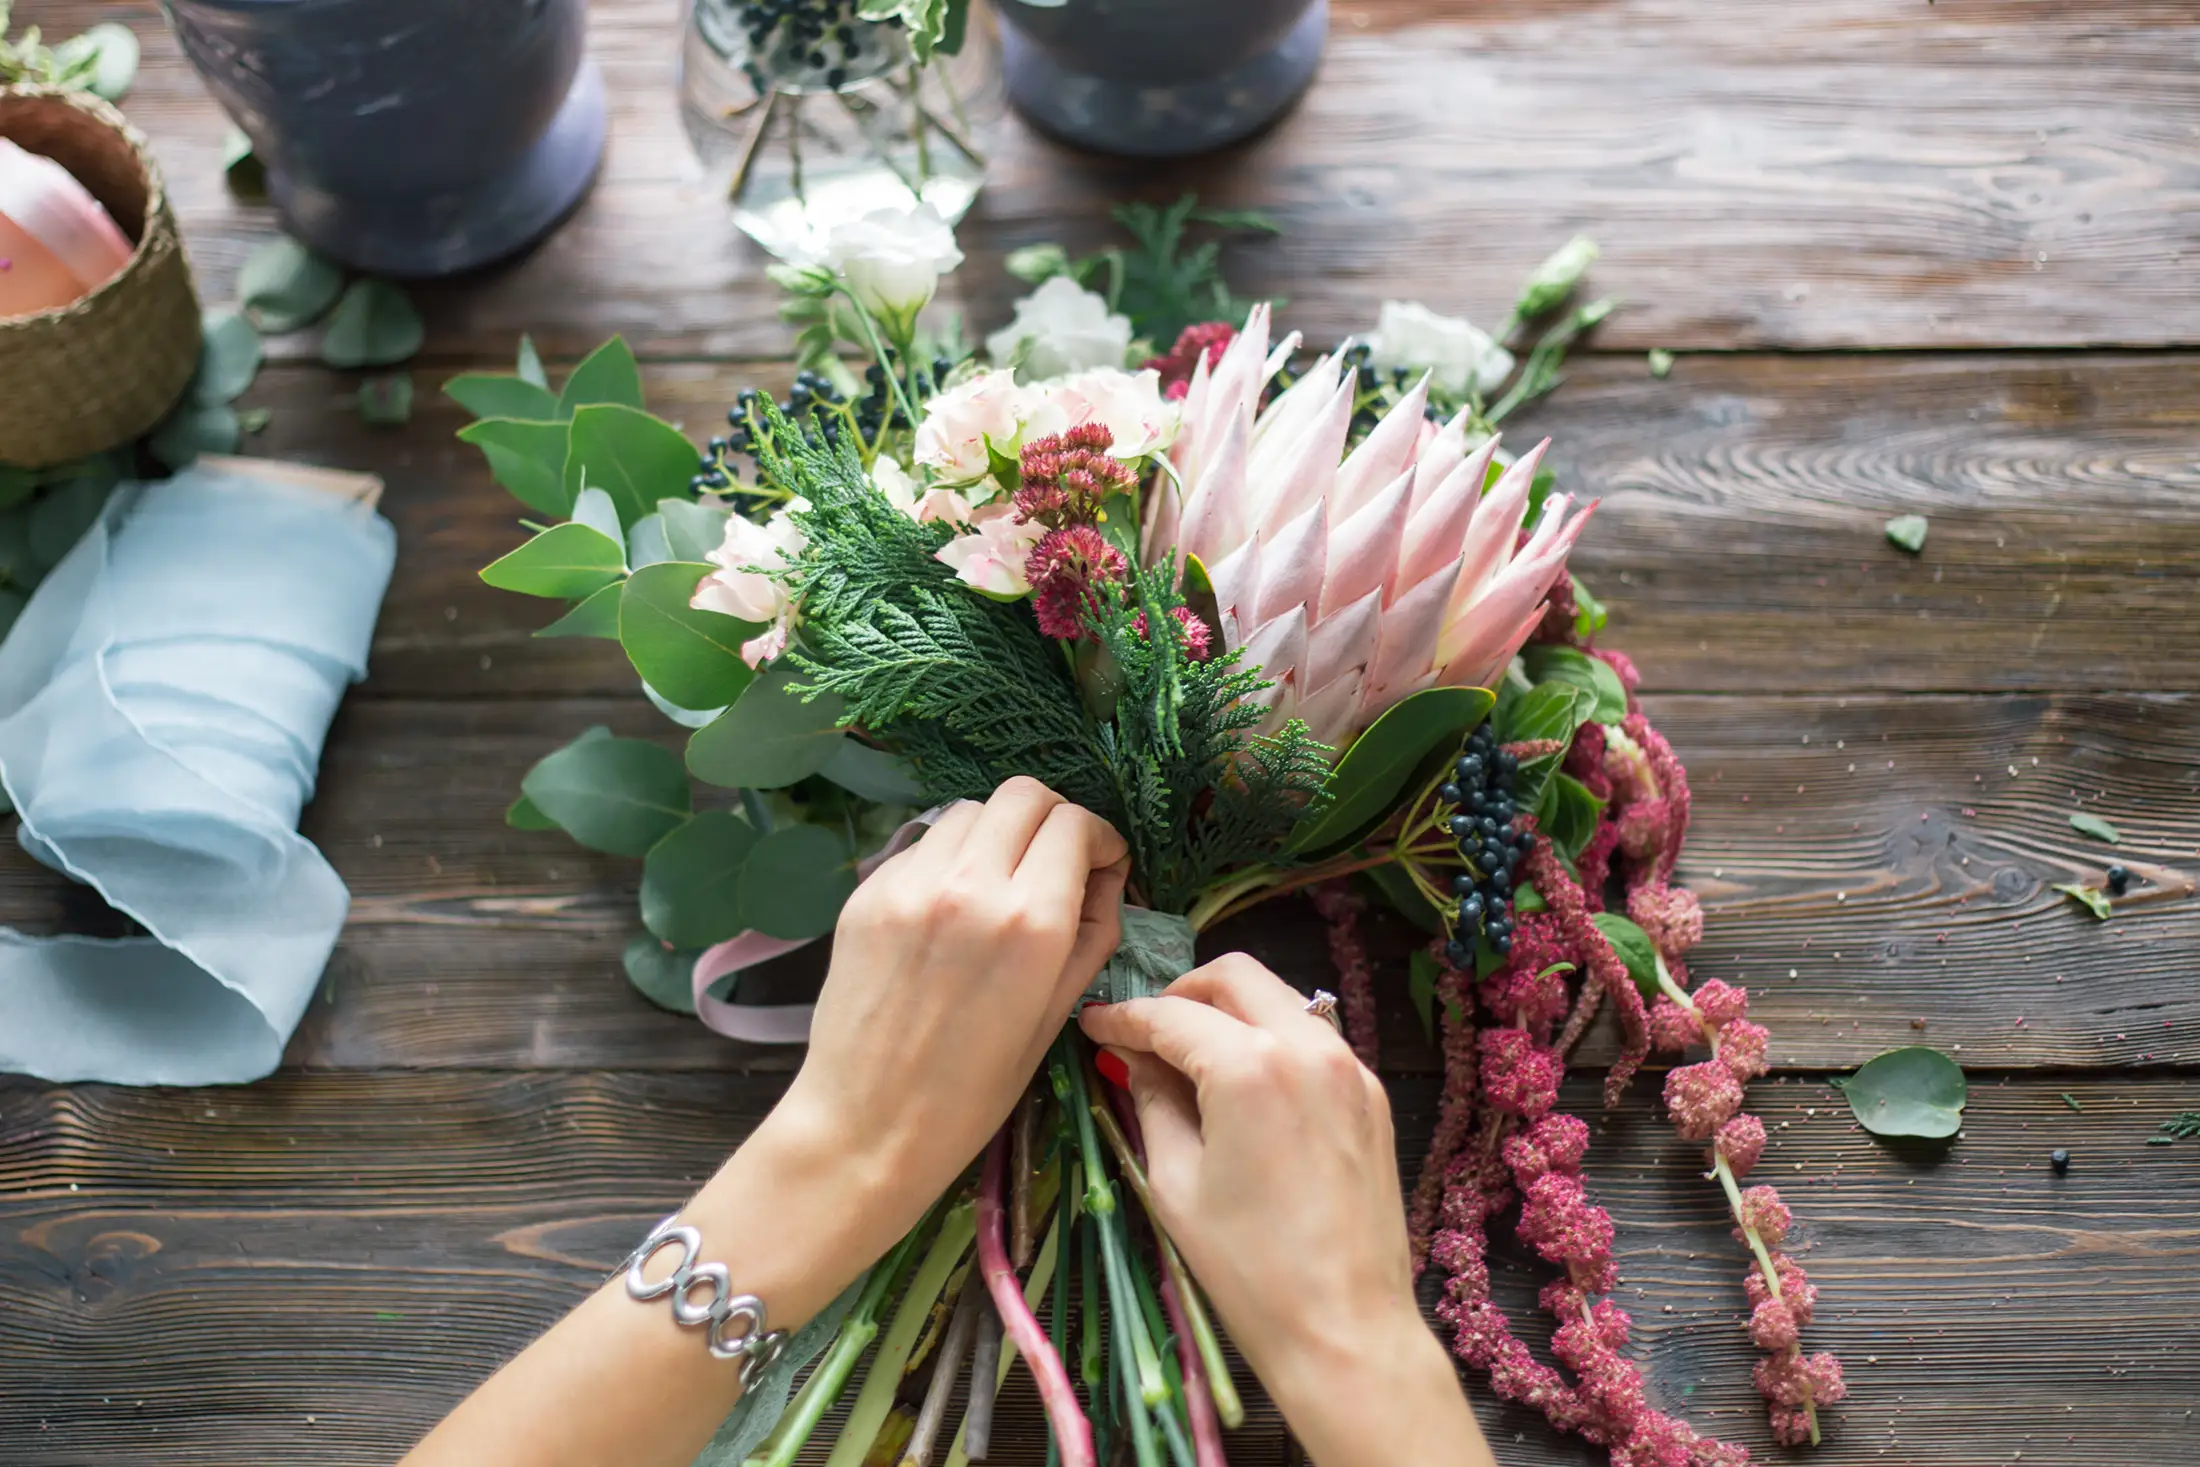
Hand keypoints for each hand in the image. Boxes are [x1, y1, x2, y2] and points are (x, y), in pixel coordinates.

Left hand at [771, 777, 1129, 1263]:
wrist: (866, 1126)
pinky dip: (950, 859)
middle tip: (1056, 864)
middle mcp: (970, 885)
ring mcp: (910, 883)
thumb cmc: (973, 1092)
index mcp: (1029, 923)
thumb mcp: (1056, 1017)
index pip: (1074, 823)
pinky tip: (949, 909)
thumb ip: (1091, 934)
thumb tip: (1103, 878)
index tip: (1100, 867)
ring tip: (1000, 884)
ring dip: (998, 833)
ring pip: (970, 810)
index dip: (1099, 839)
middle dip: (1053, 821)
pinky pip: (923, 845)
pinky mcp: (867, 893)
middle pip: (1024, 795)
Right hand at [1080, 955, 1491, 1466]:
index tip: (1093, 1025)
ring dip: (1231, 1012)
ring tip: (1192, 1060)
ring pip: (1280, 1000)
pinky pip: (1312, 1039)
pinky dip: (1271, 1041)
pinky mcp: (1371, 1095)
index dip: (1123, 1017)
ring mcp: (1350, 1068)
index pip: (1172, 1016)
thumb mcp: (1176, 1184)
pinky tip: (1244, 1088)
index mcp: (1252, 1067)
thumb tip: (1138, 1059)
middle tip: (1146, 1032)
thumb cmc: (1249, 1270)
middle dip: (1183, 993)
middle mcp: (1309, 1047)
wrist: (1346, 1328)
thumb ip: (1153, 1102)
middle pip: (1236, 977)